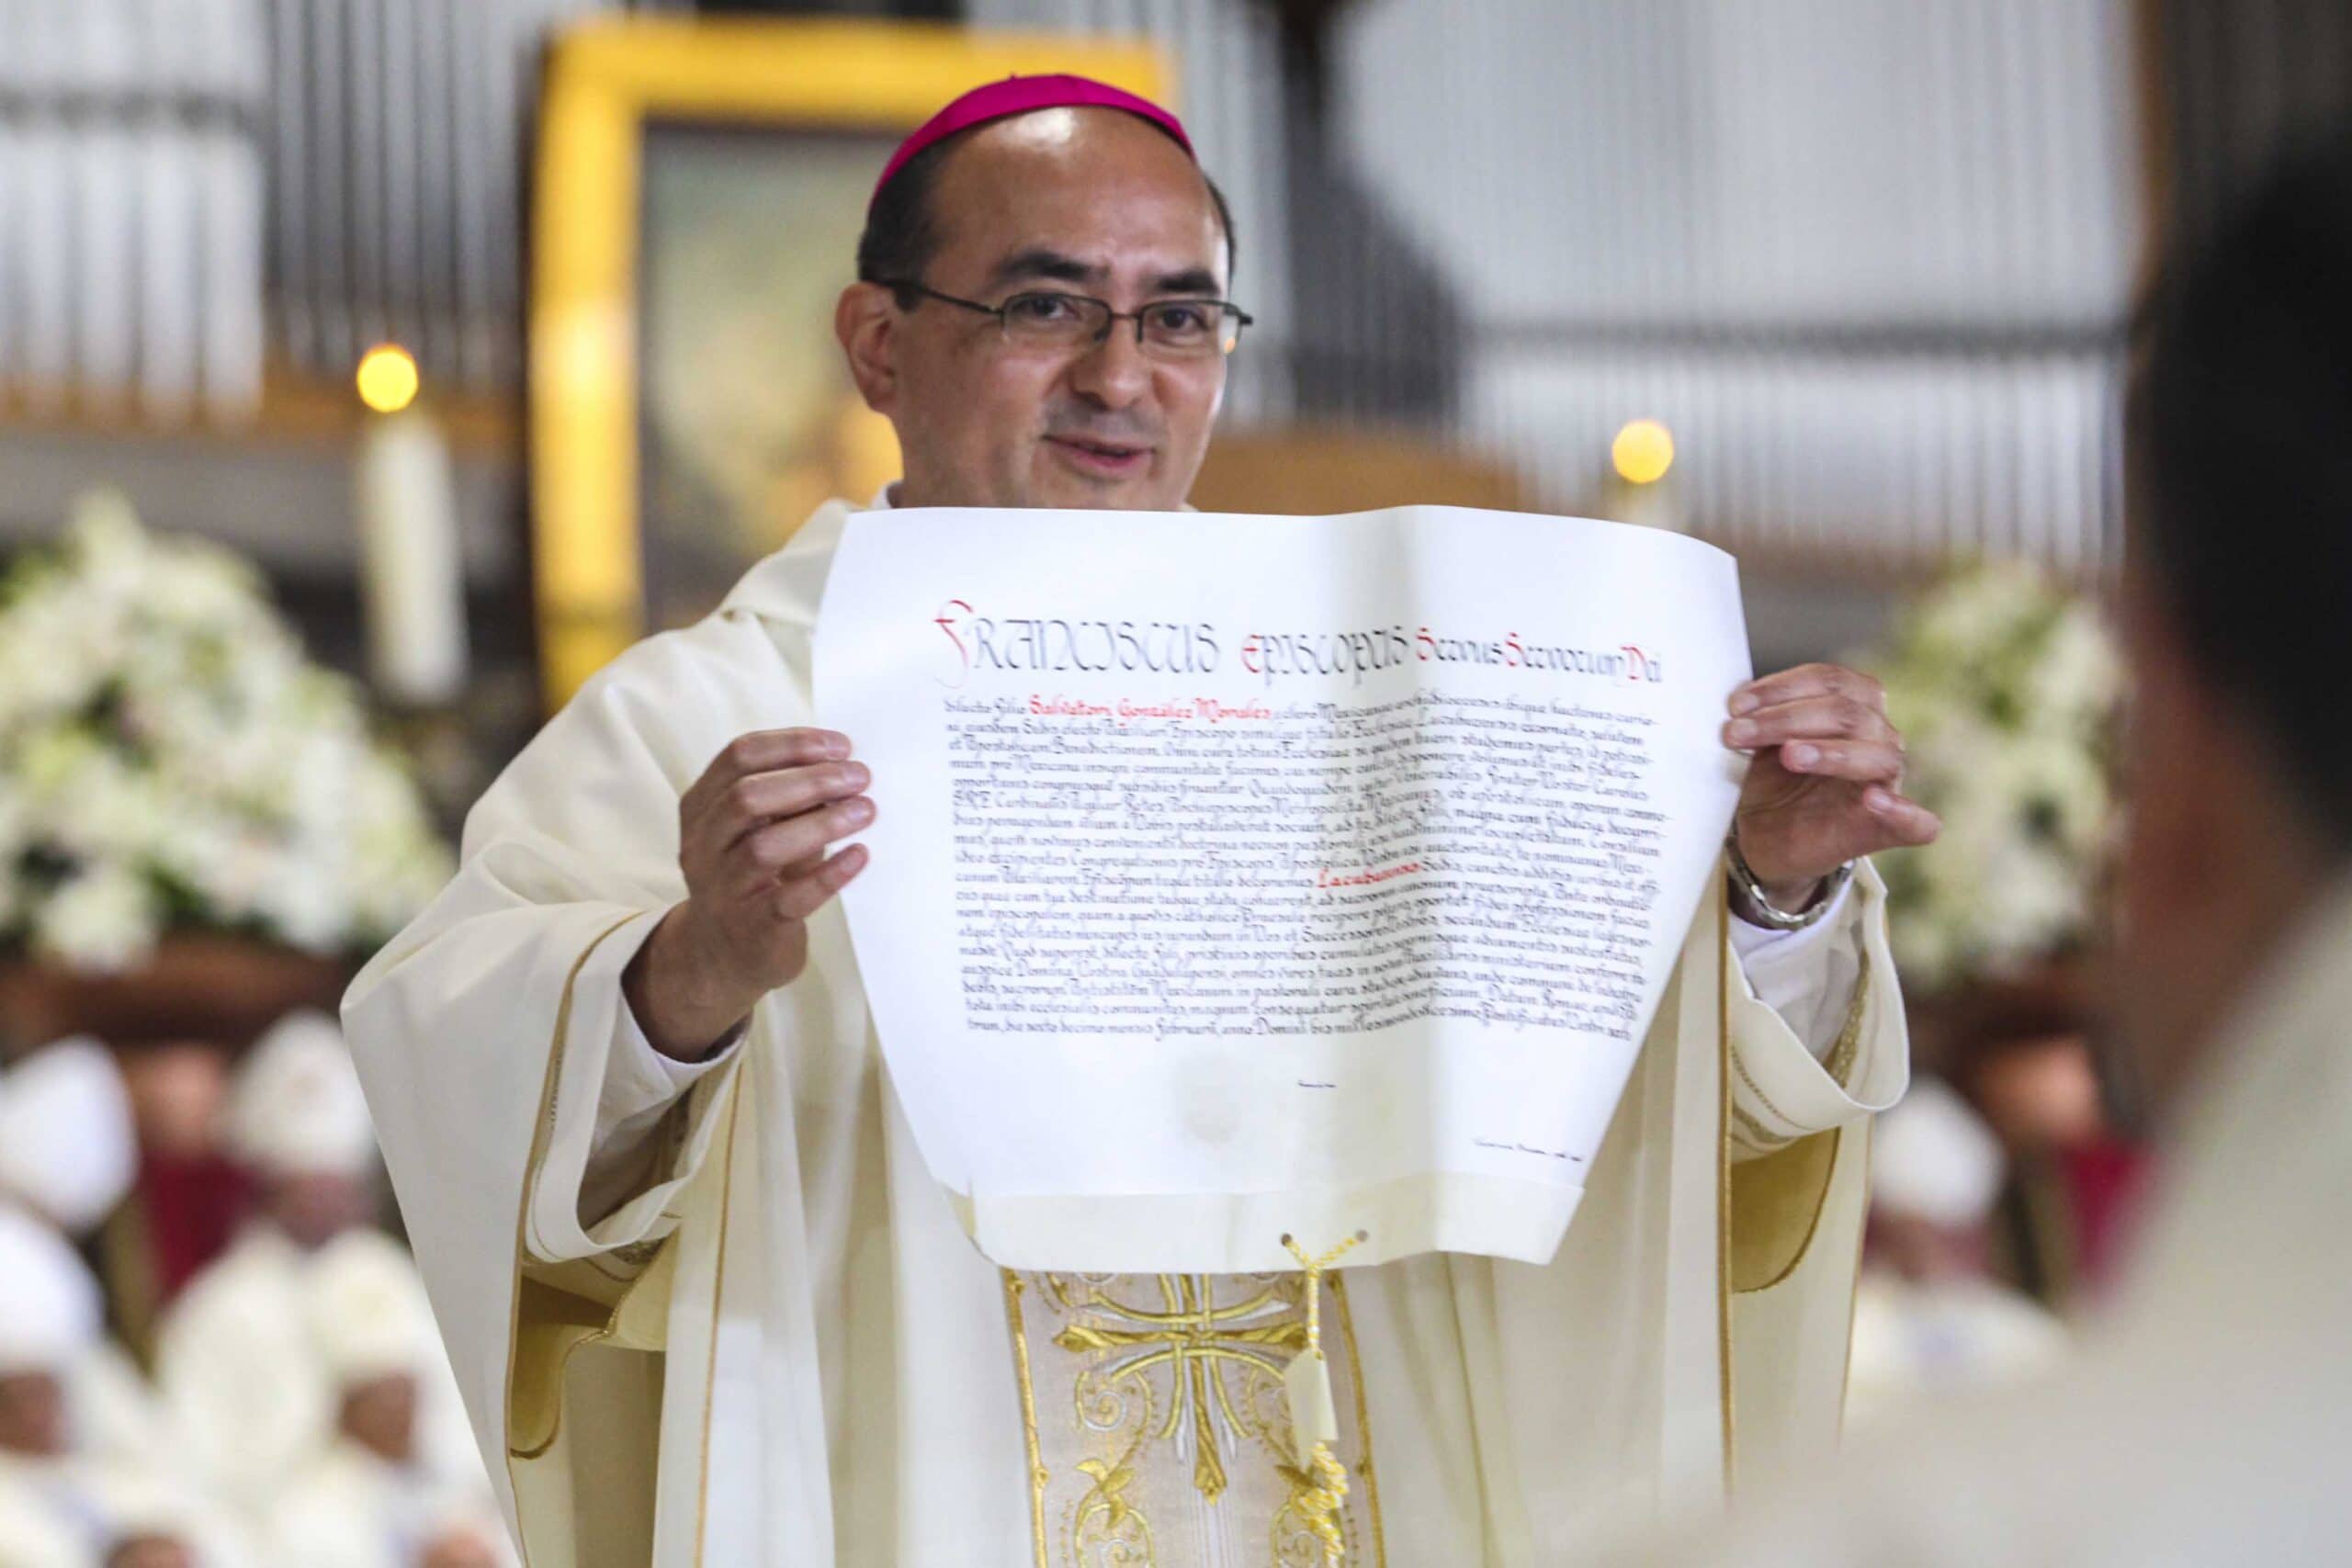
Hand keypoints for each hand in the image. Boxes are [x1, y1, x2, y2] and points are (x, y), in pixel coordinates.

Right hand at [624, 728, 873, 1058]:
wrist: (721, 955)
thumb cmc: (751, 878)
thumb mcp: (758, 830)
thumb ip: (788, 800)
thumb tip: (844, 768)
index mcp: (701, 807)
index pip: (739, 757)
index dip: (793, 745)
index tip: (841, 746)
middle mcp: (703, 844)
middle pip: (747, 796)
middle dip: (811, 779)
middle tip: (860, 776)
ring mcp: (723, 887)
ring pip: (765, 846)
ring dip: (822, 823)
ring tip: (866, 811)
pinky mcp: (752, 926)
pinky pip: (791, 897)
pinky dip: (829, 874)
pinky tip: (860, 856)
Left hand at [1722, 663, 1939, 908]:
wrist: (1765, 838)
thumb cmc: (1770, 783)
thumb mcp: (1759, 745)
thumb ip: (1761, 718)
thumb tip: (1739, 702)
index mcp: (1852, 709)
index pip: (1832, 681)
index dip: (1784, 687)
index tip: (1737, 705)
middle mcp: (1877, 738)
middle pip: (1849, 714)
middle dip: (1787, 719)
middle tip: (1737, 733)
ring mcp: (1886, 783)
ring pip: (1879, 755)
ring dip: (1830, 752)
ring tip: (1789, 755)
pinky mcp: (1887, 829)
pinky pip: (1918, 823)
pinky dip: (1905, 812)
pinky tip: (1875, 801)